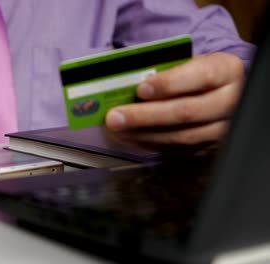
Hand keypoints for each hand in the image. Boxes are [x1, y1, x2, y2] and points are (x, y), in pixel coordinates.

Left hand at [105, 52, 244, 150]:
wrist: (217, 92)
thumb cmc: (195, 73)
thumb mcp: (187, 61)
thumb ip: (163, 68)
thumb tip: (125, 80)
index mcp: (226, 70)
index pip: (200, 76)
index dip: (169, 84)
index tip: (140, 89)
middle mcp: (230, 102)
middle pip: (186, 112)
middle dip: (145, 116)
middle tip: (115, 117)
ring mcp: (222, 129)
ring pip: (181, 136)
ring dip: (143, 134)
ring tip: (117, 129)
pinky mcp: (209, 148)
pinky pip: (177, 150)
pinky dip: (149, 144)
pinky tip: (129, 137)